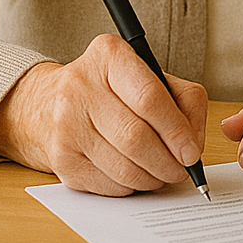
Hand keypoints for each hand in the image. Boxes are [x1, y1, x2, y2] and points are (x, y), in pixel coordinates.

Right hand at [0, 33, 207, 196]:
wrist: (49, 103)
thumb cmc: (113, 90)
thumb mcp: (152, 77)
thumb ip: (185, 102)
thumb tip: (194, 146)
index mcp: (109, 56)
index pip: (149, 98)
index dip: (176, 130)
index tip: (191, 152)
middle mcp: (81, 87)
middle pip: (135, 137)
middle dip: (167, 162)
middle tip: (181, 170)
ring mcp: (65, 124)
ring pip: (123, 167)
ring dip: (151, 178)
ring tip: (161, 173)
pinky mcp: (60, 158)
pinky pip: (107, 184)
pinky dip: (130, 186)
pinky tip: (135, 175)